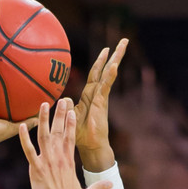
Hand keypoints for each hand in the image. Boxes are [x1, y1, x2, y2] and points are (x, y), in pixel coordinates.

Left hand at [19, 98, 111, 188]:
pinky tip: (21, 126)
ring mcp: (48, 162)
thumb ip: (98, 188)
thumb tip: (111, 185)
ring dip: (43, 119)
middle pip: (60, 131)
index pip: (71, 138)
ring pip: (44, 136)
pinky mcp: (36, 169)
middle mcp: (59, 158)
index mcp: (70, 162)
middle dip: (61, 114)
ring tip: (43, 104)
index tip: (72, 110)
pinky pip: (29, 150)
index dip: (71, 123)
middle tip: (62, 100)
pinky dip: (24, 138)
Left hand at [74, 39, 127, 171]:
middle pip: (105, 70)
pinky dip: (109, 75)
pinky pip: (106, 86)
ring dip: (116, 59)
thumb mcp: (69, 117)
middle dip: (114, 55)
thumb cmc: (79, 135)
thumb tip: (63, 98)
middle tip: (124, 41)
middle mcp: (97, 94)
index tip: (106, 49)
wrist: (89, 147)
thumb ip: (66, 107)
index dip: (100, 62)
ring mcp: (101, 97)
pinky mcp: (101, 103)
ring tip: (123, 45)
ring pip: (108, 74)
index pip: (95, 75)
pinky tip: (114, 65)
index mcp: (89, 96)